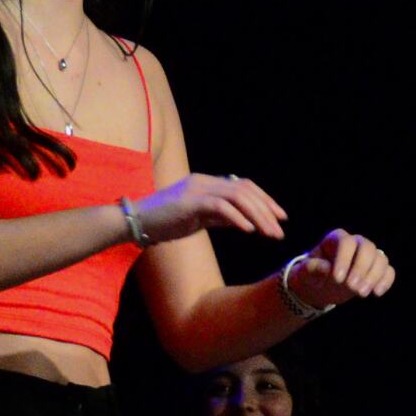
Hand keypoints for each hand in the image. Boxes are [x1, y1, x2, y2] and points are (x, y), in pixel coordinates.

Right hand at [132, 174, 287, 243]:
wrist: (134, 222)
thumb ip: (220, 217)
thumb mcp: (198, 219)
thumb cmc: (164, 222)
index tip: (280, 217)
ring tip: (271, 234)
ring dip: (258, 216)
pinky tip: (250, 231)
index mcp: (207, 183)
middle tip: (280, 230)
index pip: (244, 186)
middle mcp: (204, 182)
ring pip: (237, 197)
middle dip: (267, 210)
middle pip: (245, 190)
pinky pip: (220, 207)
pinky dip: (238, 218)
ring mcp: (196, 189)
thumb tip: (246, 221)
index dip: (265, 200)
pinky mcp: (189, 202)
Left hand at [284, 229, 397, 308]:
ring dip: (374, 277)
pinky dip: (385, 281)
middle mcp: (356, 243)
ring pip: (380, 258)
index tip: (337, 279)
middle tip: (352, 288)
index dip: (344, 259)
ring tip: (361, 294)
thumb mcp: (305, 272)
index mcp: (337, 239)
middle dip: (361, 268)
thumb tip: (326, 269)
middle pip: (367, 248)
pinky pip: (388, 271)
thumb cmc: (311, 275)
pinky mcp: (376, 270)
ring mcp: (368, 256)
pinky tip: (376, 293)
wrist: (321, 286)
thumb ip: (313, 269)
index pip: (346, 243)